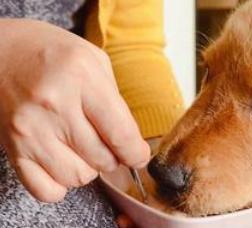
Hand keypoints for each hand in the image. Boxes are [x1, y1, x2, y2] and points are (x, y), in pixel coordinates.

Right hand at [0, 19, 149, 201]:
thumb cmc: (50, 53)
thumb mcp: (93, 59)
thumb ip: (115, 99)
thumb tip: (130, 141)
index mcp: (81, 77)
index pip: (120, 133)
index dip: (136, 153)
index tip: (138, 155)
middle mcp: (55, 104)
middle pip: (102, 158)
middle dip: (114, 157)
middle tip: (108, 144)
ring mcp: (30, 129)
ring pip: (77, 177)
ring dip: (88, 168)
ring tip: (83, 148)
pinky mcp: (13, 148)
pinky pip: (46, 189)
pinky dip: (61, 184)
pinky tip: (63, 162)